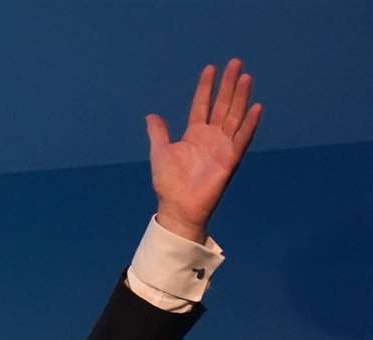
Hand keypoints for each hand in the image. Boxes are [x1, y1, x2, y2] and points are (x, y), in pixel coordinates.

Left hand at [145, 58, 262, 243]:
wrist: (178, 207)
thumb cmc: (169, 182)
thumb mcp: (160, 152)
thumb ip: (158, 133)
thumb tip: (151, 116)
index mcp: (195, 134)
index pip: (202, 104)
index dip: (206, 87)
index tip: (211, 68)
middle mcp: (212, 137)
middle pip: (223, 105)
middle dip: (229, 84)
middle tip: (236, 62)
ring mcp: (223, 146)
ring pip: (235, 116)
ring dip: (241, 97)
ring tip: (246, 77)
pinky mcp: (230, 159)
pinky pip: (242, 139)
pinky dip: (250, 124)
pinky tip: (256, 107)